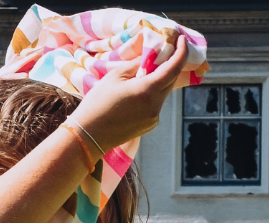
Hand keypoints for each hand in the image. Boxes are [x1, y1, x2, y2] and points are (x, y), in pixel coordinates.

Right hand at [71, 34, 187, 150]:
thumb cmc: (96, 105)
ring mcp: (153, 118)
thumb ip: (136, 64)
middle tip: (162, 54)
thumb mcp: (114, 77)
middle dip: (169, 65)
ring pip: (163, 93)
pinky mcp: (148, 126)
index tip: (180, 40)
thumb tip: (148, 57)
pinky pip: (156, 105)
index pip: (174, 67)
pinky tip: (137, 95)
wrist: (87, 137)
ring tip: (144, 76)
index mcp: (148, 90)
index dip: (181, 51)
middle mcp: (155, 105)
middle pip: (171, 80)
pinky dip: (152, 95)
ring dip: (159, 81)